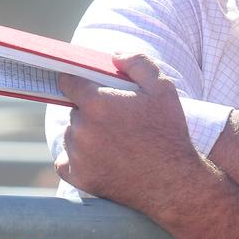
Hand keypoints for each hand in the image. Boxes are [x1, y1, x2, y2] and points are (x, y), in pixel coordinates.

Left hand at [55, 54, 197, 212]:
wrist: (174, 183)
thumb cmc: (170, 134)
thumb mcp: (163, 90)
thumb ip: (138, 64)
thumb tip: (114, 56)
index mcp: (97, 103)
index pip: (68, 82)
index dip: (76, 81)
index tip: (84, 85)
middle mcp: (81, 128)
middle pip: (74, 111)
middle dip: (90, 112)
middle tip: (117, 121)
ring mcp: (78, 155)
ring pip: (71, 136)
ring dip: (84, 135)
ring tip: (114, 143)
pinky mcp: (80, 177)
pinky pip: (64, 162)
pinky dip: (75, 160)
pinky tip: (97, 159)